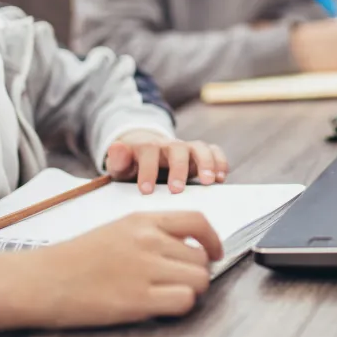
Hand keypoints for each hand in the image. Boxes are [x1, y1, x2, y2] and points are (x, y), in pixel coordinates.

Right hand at [0, 212, 223, 335]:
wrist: (42, 279)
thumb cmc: (75, 258)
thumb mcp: (116, 230)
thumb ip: (151, 233)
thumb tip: (186, 247)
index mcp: (142, 220)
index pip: (197, 221)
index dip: (214, 239)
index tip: (215, 253)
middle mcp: (148, 241)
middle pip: (201, 257)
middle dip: (198, 272)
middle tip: (180, 282)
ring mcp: (145, 269)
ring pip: (199, 279)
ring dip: (191, 290)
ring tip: (169, 295)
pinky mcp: (138, 299)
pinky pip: (185, 301)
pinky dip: (181, 306)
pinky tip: (161, 307)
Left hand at [106, 130, 229, 193]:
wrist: (147, 153)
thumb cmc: (134, 166)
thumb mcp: (121, 166)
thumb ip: (118, 160)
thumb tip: (115, 148)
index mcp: (147, 148)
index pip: (148, 153)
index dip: (147, 171)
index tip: (146, 191)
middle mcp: (169, 146)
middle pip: (177, 149)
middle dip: (179, 169)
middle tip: (177, 190)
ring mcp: (187, 148)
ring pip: (199, 148)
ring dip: (205, 163)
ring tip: (208, 182)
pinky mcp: (200, 154)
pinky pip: (214, 151)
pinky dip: (219, 161)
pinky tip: (221, 177)